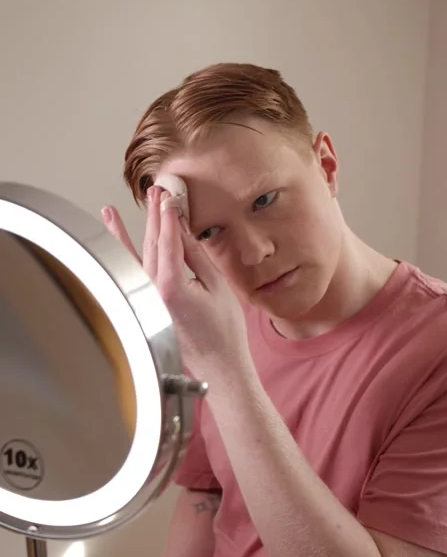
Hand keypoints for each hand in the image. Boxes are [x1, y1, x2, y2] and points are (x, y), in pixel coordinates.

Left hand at [102, 186, 252, 387]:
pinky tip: (112, 236)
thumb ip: (196, 254)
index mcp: (171, 285)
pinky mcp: (148, 304)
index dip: (168, 213)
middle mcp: (153, 291)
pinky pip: (133, 271)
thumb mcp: (217, 285)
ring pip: (138, 255)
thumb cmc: (223, 333)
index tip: (170, 193)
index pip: (167, 238)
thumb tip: (183, 228)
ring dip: (132, 228)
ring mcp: (147, 298)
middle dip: (154, 214)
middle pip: (151, 242)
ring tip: (122, 207)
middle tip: (157, 190)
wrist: (219, 365)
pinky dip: (122, 251)